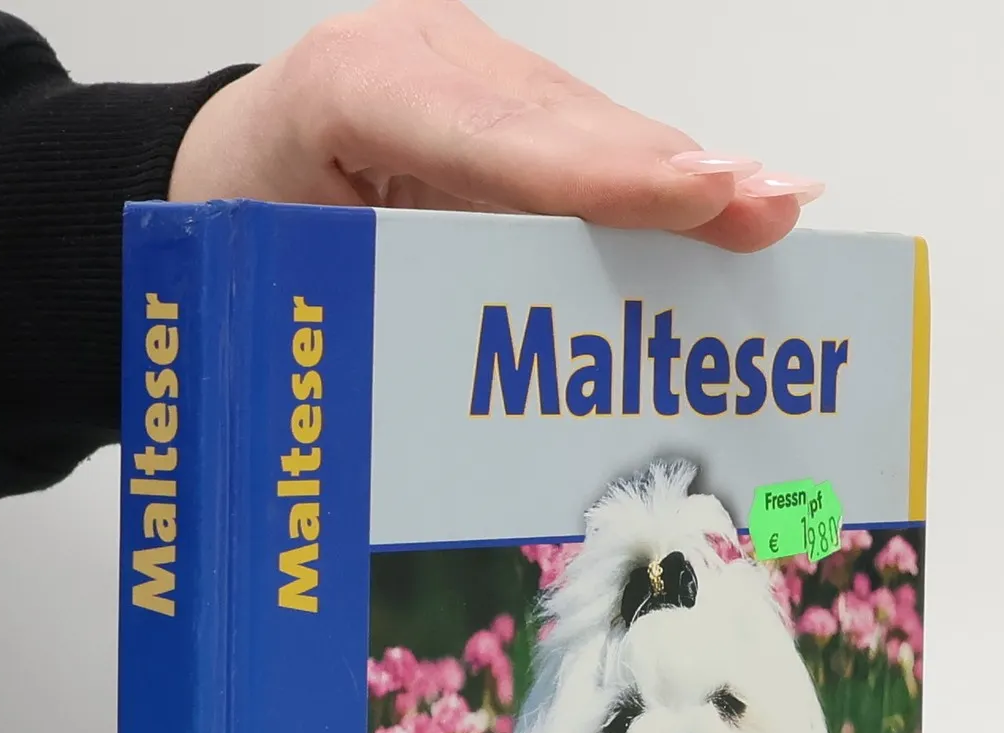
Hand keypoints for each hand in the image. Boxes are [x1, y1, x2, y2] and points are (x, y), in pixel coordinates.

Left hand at [169, 0, 820, 253]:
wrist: (229, 165)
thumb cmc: (250, 229)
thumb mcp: (288, 278)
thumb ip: (381, 313)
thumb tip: (483, 406)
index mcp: (347, 88)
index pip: (485, 135)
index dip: (595, 170)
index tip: (692, 190)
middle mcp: (421, 56)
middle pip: (559, 126)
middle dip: (667, 173)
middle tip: (767, 205)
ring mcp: (470, 67)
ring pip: (586, 130)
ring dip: (683, 179)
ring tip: (774, 207)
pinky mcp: (504, 96)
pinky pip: (585, 143)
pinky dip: (654, 181)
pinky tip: (733, 198)